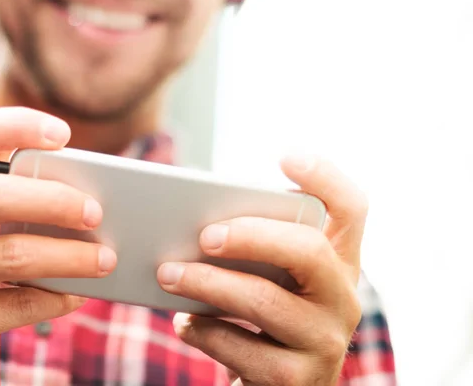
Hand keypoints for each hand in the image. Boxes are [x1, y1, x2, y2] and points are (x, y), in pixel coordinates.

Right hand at [0, 107, 116, 385]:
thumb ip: (9, 202)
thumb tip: (85, 197)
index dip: (16, 125)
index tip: (62, 134)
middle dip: (57, 202)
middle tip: (96, 212)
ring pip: (15, 255)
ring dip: (71, 257)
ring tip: (105, 260)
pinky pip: (17, 305)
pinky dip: (56, 298)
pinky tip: (76, 294)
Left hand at [157, 155, 366, 384]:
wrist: (275, 385)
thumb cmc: (263, 315)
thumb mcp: (270, 276)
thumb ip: (253, 247)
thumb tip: (195, 220)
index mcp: (337, 261)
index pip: (351, 209)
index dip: (325, 178)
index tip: (285, 156)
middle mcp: (344, 298)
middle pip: (308, 249)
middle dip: (250, 235)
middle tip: (203, 235)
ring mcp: (326, 341)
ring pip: (264, 301)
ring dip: (206, 283)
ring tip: (166, 272)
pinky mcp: (297, 381)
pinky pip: (242, 349)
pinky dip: (203, 331)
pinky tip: (183, 322)